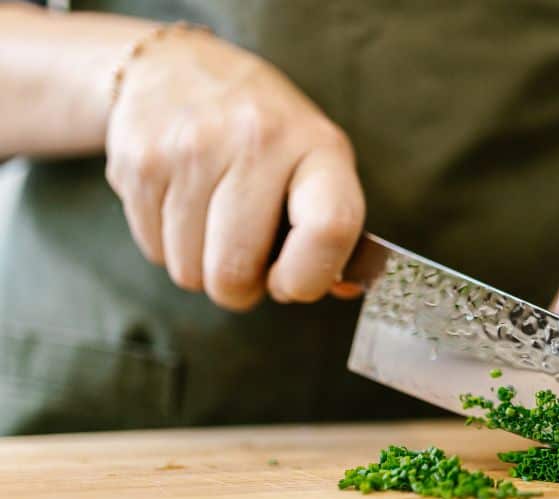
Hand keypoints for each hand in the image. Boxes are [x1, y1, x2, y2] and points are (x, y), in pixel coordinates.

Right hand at [105, 26, 364, 310]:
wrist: (176, 69)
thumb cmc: (265, 138)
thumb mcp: (316, 166)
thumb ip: (332, 232)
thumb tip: (341, 290)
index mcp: (317, 146)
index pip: (328, 229)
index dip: (307, 278)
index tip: (292, 283)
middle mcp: (254, 138)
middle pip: (235, 272)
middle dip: (240, 288)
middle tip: (245, 260)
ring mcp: (190, 147)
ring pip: (190, 271)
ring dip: (202, 268)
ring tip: (213, 225)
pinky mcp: (138, 160)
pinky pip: (155, 251)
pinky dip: (169, 247)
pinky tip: (183, 208)